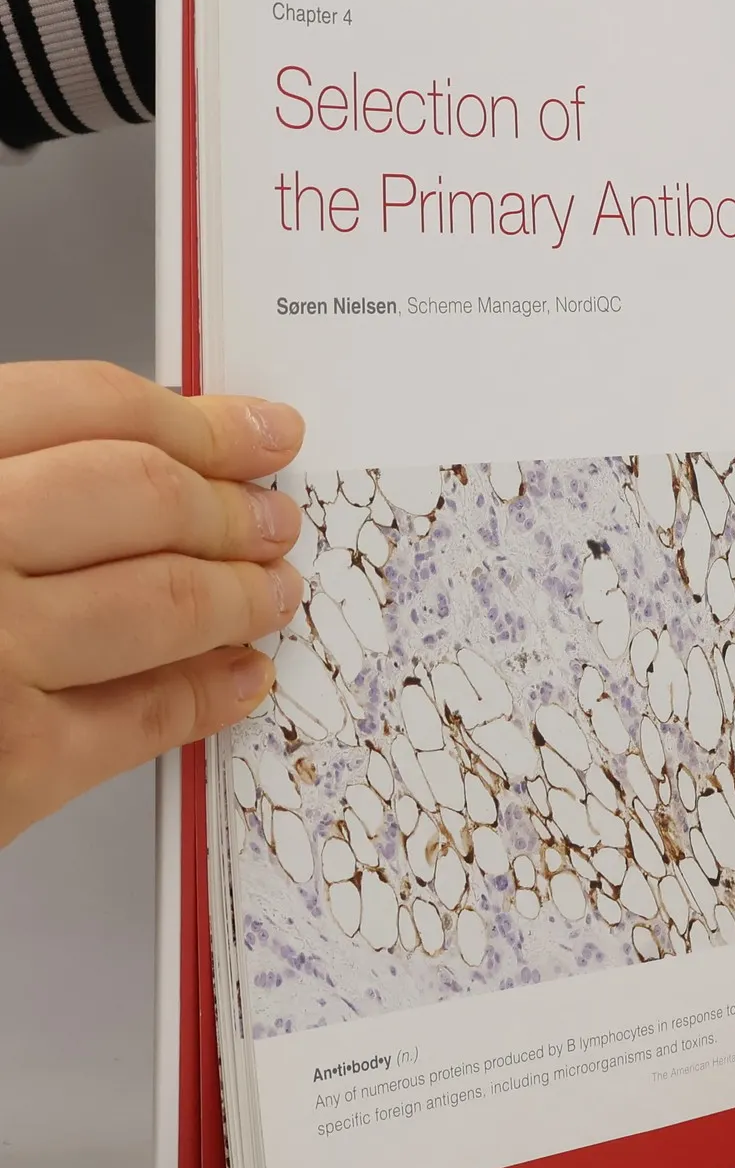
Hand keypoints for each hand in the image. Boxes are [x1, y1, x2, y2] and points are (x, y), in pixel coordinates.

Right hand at [0, 363, 305, 846]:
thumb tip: (138, 456)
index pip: (87, 406)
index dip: (195, 416)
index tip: (254, 427)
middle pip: (144, 496)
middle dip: (233, 507)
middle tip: (275, 515)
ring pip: (165, 601)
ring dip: (243, 594)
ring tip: (271, 590)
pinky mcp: (5, 761)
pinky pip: (138, 716)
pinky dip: (204, 693)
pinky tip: (236, 678)